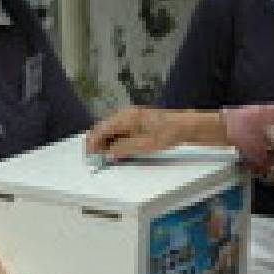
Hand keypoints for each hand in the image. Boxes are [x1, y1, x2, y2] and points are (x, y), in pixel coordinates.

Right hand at [85, 107, 225, 160]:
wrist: (184, 126)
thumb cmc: (167, 133)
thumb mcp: (144, 145)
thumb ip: (123, 148)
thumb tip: (107, 153)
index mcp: (125, 117)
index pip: (100, 130)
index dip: (92, 144)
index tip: (89, 157)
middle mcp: (124, 114)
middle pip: (103, 129)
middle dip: (97, 144)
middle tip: (97, 159)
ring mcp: (129, 116)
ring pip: (110, 130)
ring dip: (106, 143)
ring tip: (107, 157)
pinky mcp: (134, 120)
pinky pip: (118, 130)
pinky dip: (114, 140)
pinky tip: (117, 150)